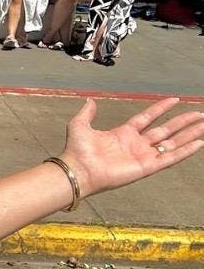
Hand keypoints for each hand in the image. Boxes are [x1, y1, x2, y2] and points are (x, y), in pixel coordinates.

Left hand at [60, 98, 202, 198]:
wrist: (77, 169)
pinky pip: (170, 158)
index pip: (148, 118)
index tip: (175, 100)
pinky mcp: (147, 167)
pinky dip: (185, 151)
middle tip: (199, 114)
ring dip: (189, 134)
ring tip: (203, 124)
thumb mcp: (80, 125)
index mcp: (123, 134)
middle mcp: (136, 144)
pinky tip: (199, 143)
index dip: (161, 109)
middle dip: (182, 122)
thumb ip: (87, 112)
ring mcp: (143, 156)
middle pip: (165, 130)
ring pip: (172, 142)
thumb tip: (89, 100)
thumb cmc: (77, 150)